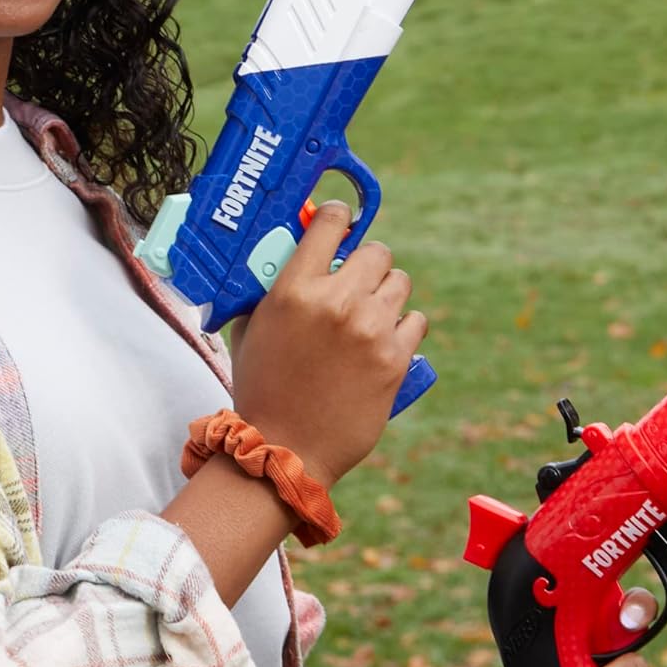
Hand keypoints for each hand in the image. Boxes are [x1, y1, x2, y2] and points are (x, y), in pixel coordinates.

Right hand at [230, 202, 425, 487]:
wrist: (286, 449)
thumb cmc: (262, 390)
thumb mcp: (251, 329)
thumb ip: (270, 289)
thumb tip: (284, 258)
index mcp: (295, 289)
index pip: (331, 222)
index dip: (339, 217)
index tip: (342, 224)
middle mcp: (336, 302)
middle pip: (376, 251)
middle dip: (368, 264)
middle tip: (357, 282)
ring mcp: (370, 330)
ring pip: (400, 282)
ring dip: (387, 294)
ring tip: (372, 314)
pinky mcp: (395, 359)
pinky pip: (415, 320)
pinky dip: (403, 328)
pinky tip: (386, 340)